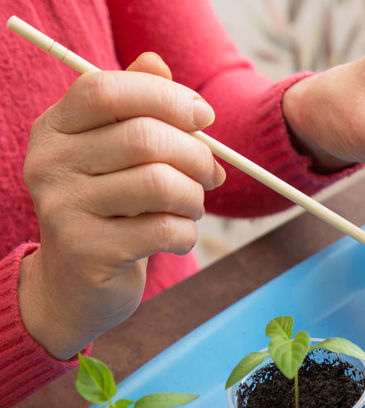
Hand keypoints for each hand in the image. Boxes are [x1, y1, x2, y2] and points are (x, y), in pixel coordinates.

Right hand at [18, 53, 224, 359]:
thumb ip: (137, 106)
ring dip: (195, 197)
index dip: (167, 97)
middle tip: (212, 174)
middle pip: (145, 138)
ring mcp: (62, 209)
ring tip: (192, 207)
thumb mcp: (116, 152)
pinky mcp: (87, 252)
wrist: (77, 283)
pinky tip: (177, 236)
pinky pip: (165, 230)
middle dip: (197, 156)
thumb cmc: (112, 207)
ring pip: (161, 185)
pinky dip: (187, 232)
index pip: (107, 90)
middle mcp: (49, 164)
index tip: (205, 117)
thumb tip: (156, 62)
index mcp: (56, 128)